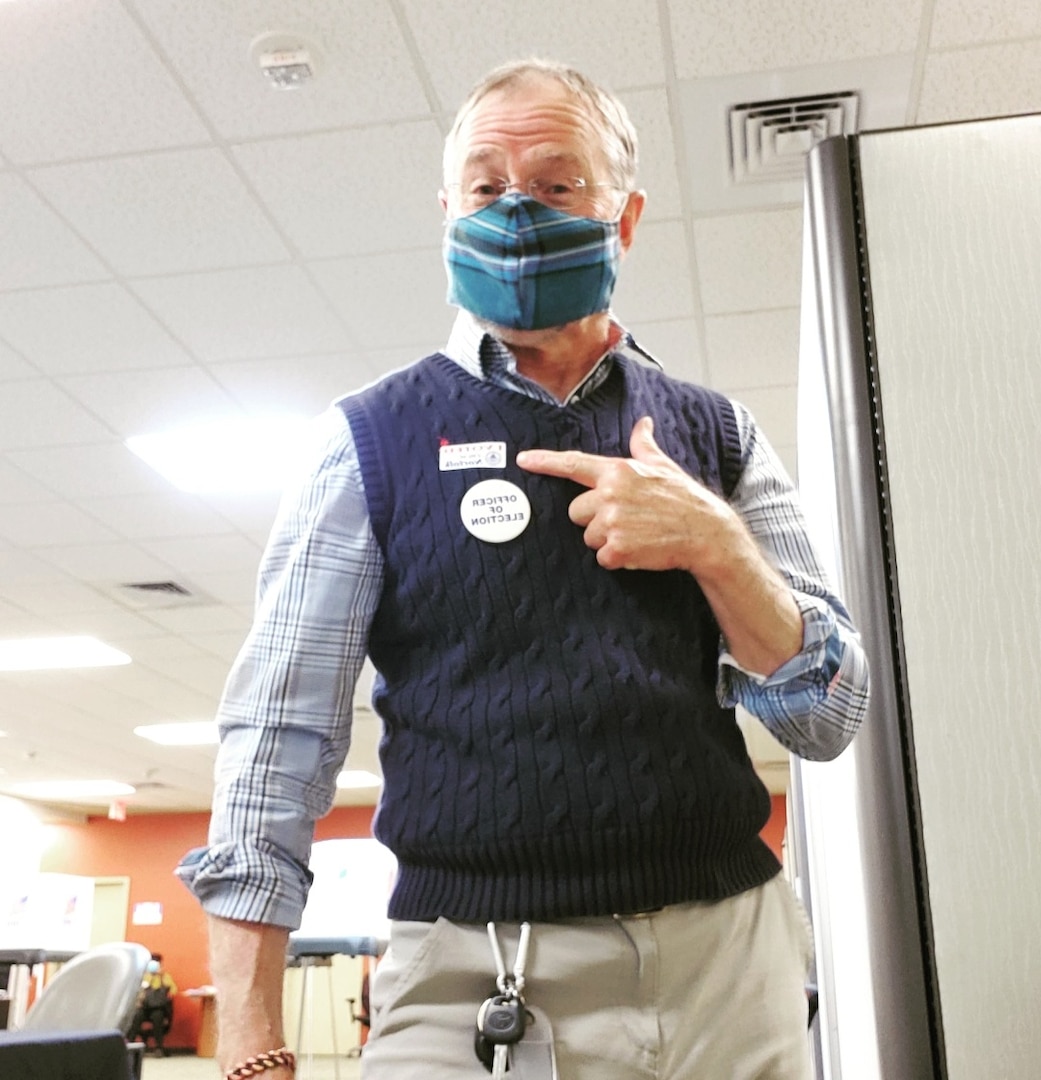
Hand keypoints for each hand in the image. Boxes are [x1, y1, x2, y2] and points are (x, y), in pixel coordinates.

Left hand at [516, 416, 735, 574]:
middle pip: (576, 511)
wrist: (706, 532)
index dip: (545, 462)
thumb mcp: (663, 466)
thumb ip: (644, 445)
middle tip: (626, 518)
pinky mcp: (618, 549)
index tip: (523, 459)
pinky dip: (617, 558)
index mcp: (618, 471)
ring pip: (588, 536)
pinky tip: (638, 549)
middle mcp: (610, 494)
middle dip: (594, 518)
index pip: (574, 464)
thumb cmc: (683, 497)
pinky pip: (602, 557)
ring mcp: (612, 523)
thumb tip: (643, 423)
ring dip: (607, 540)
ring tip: (636, 533)